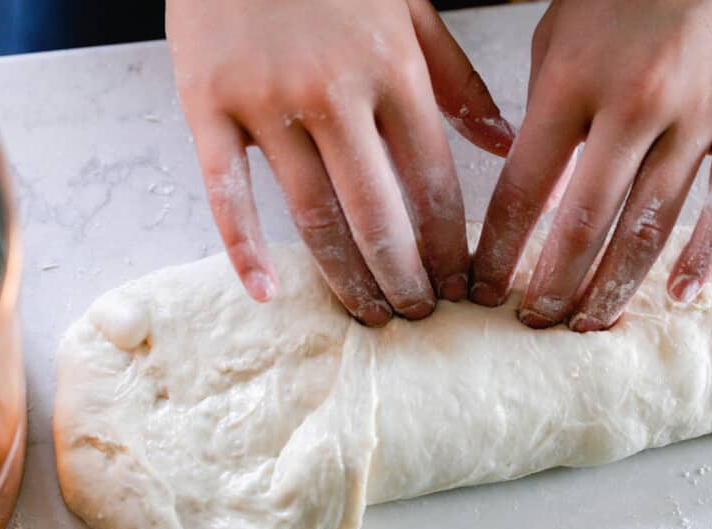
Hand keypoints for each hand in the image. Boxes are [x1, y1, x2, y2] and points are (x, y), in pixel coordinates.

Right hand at [167, 0, 514, 325]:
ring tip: (367, 314)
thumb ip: (457, 80)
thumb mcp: (411, 8)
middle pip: (377, 211)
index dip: (449, 243)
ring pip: (311, 211)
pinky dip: (241, 245)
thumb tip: (503, 144)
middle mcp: (335, 93)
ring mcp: (267, 101)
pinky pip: (224, 188)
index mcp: (393, 71)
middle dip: (404, 274)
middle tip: (417, 315)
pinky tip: (263, 291)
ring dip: (343, 274)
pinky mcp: (208, 103)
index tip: (460, 286)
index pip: (432, 181)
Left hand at [470, 0, 711, 329]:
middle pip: (585, 221)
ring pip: (653, 223)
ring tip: (590, 324)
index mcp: (571, 85)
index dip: (501, 251)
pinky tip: (679, 294)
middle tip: (536, 321)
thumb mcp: (556, 43)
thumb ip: (541, 118)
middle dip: (553, 281)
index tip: (485, 291)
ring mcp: (699, 115)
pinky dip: (706, 254)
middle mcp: (633, 106)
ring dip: (615, 284)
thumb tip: (532, 194)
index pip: (525, 191)